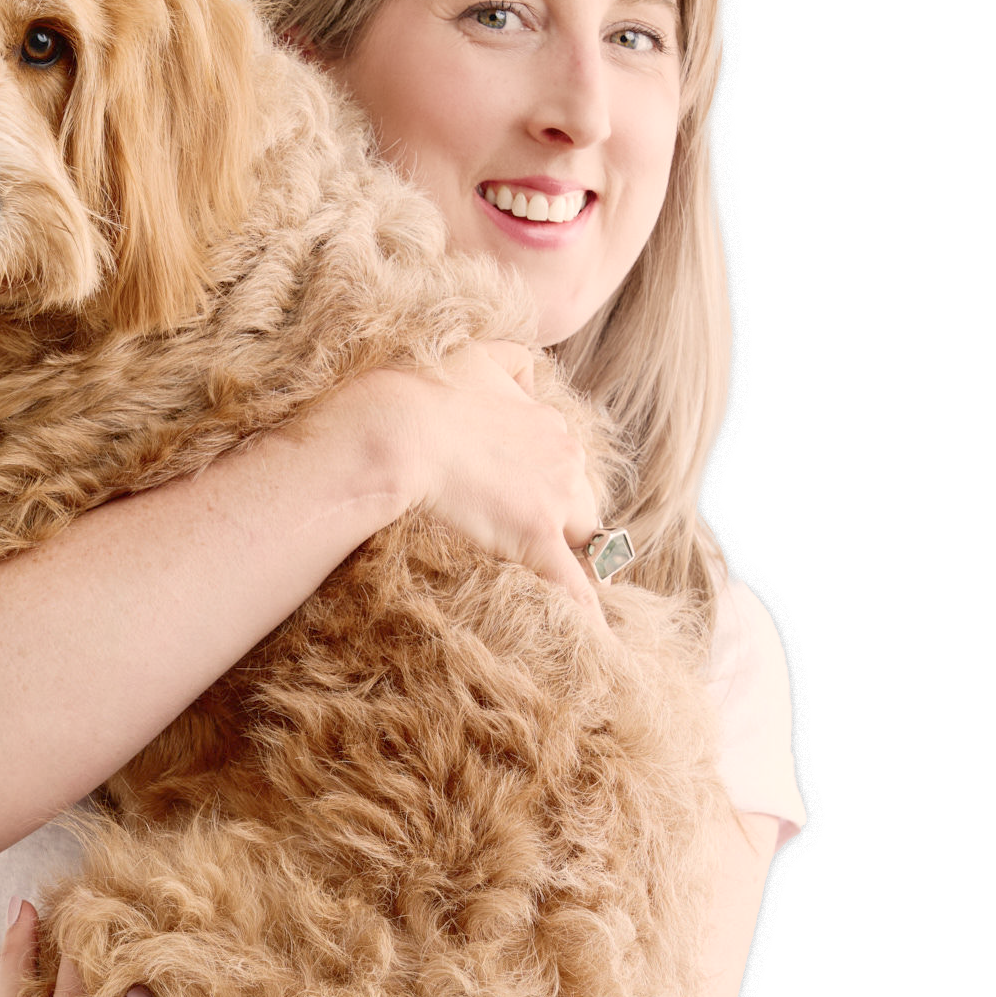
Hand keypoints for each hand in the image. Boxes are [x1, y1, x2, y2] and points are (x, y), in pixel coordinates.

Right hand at [362, 343, 609, 626]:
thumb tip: (533, 373)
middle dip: (566, 528)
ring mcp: (553, 501)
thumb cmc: (425, 392)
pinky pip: (573, 584)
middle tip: (536, 554)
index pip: (566, 469)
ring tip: (569, 598)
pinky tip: (597, 642)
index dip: (548, 492)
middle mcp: (565, 460)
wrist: (397, 429)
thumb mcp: (477, 355)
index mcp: (552, 425)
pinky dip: (587, 613)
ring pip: (587, 543)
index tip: (528, 509)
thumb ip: (513, 360)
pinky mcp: (534, 537)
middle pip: (584, 507)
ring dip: (577, 565)